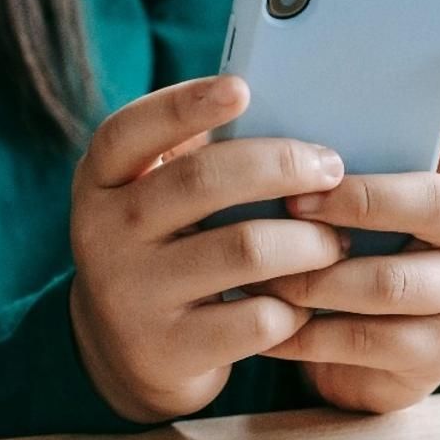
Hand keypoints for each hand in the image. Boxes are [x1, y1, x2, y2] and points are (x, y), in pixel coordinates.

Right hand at [68, 76, 349, 423]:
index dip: (185, 105)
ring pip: (246, 249)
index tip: (243, 87)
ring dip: (309, 240)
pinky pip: (257, 318)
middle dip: (282, 166)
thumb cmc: (167, 247)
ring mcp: (132, 295)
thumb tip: (294, 112)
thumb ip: (200, 159)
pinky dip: (298, 306)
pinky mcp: (168, 350)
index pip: (130, 130)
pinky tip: (310, 300)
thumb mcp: (158, 200)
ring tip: (337, 241)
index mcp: (102, 180)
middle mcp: (103, 233)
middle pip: (202, 181)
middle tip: (331, 168)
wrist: (126, 352)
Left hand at [257, 31, 439, 412]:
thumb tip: (263, 106)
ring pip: (392, 281)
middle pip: (433, 204)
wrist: (358, 364)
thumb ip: (338, 167)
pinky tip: (268, 324)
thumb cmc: (345, 263)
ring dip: (318, 276)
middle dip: (357, 201)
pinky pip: (367, 340)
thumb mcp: (350, 212)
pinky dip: (307, 333)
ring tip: (267, 271)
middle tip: (295, 202)